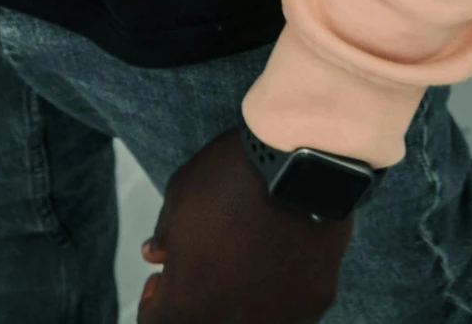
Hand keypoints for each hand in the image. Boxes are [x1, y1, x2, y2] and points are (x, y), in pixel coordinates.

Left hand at [138, 126, 351, 322]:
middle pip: (207, 321)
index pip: (158, 322)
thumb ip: (165, 235)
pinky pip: (291, 305)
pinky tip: (283, 253)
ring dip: (242, 297)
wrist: (298, 164)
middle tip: (205, 267)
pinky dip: (282, 287)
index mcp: (189, 307)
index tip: (165, 278)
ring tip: (249, 257)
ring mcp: (278, 319)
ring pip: (253, 318)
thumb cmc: (229, 179)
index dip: (157, 298)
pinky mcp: (314, 302)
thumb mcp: (180, 196)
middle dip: (201, 299)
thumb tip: (157, 254)